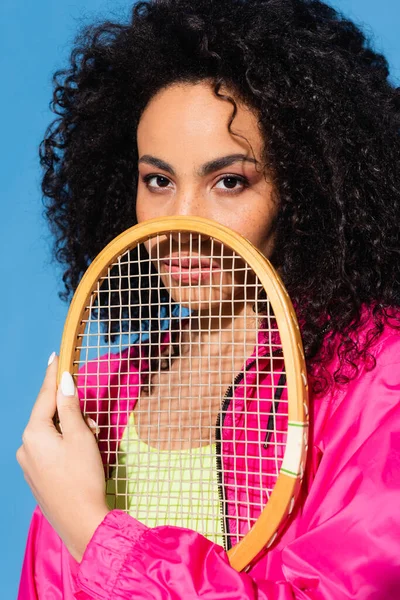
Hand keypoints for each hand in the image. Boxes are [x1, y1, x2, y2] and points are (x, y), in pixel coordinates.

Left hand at [17, 354, 109, 561]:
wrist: (81, 522)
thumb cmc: (83, 476)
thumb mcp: (80, 436)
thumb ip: (70, 407)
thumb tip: (64, 381)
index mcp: (34, 433)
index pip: (45, 396)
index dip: (52, 375)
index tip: (55, 356)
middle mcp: (25, 446)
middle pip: (48, 415)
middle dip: (70, 411)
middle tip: (92, 420)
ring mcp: (28, 464)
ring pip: (50, 434)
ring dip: (70, 430)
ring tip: (92, 441)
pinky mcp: (35, 477)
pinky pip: (48, 450)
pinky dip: (64, 444)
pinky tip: (80, 454)